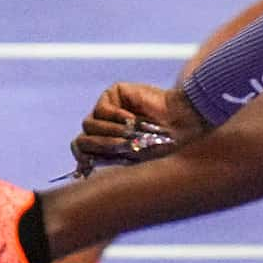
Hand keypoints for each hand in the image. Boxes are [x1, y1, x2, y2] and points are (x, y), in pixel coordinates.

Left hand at [72, 81, 204, 173]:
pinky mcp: (113, 94)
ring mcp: (108, 111)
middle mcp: (106, 128)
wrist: (183, 124)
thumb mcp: (135, 160)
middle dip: (101, 146)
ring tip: (130, 135)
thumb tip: (80, 167)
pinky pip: (101, 110)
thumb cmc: (166, 146)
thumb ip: (108, 161)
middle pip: (82, 140)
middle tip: (124, 147)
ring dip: (109, 134)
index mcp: (109, 146)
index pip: (82, 151)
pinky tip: (133, 119)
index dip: (82, 157)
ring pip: (88, 125)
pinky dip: (116, 118)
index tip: (88, 166)